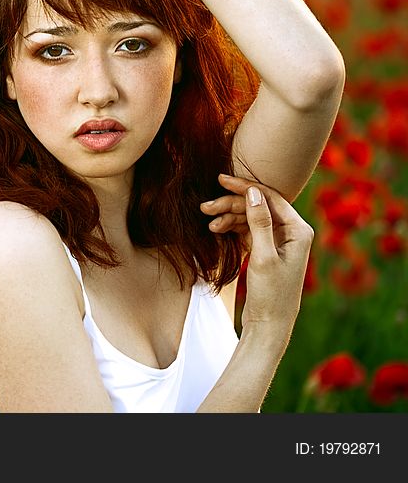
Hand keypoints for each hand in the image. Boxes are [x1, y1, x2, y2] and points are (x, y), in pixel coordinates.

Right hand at [213, 174, 313, 330]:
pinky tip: (216, 230)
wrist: (269, 324)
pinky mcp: (267, 249)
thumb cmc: (271, 294)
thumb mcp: (263, 256)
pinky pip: (248, 229)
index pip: (269, 197)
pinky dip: (232, 228)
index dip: (244, 187)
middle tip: (205, 207)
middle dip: (231, 204)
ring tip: (208, 223)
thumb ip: (259, 222)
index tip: (220, 180)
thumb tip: (253, 192)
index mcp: (298, 230)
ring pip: (250, 217)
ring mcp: (279, 240)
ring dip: (229, 217)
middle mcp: (291, 232)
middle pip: (258, 206)